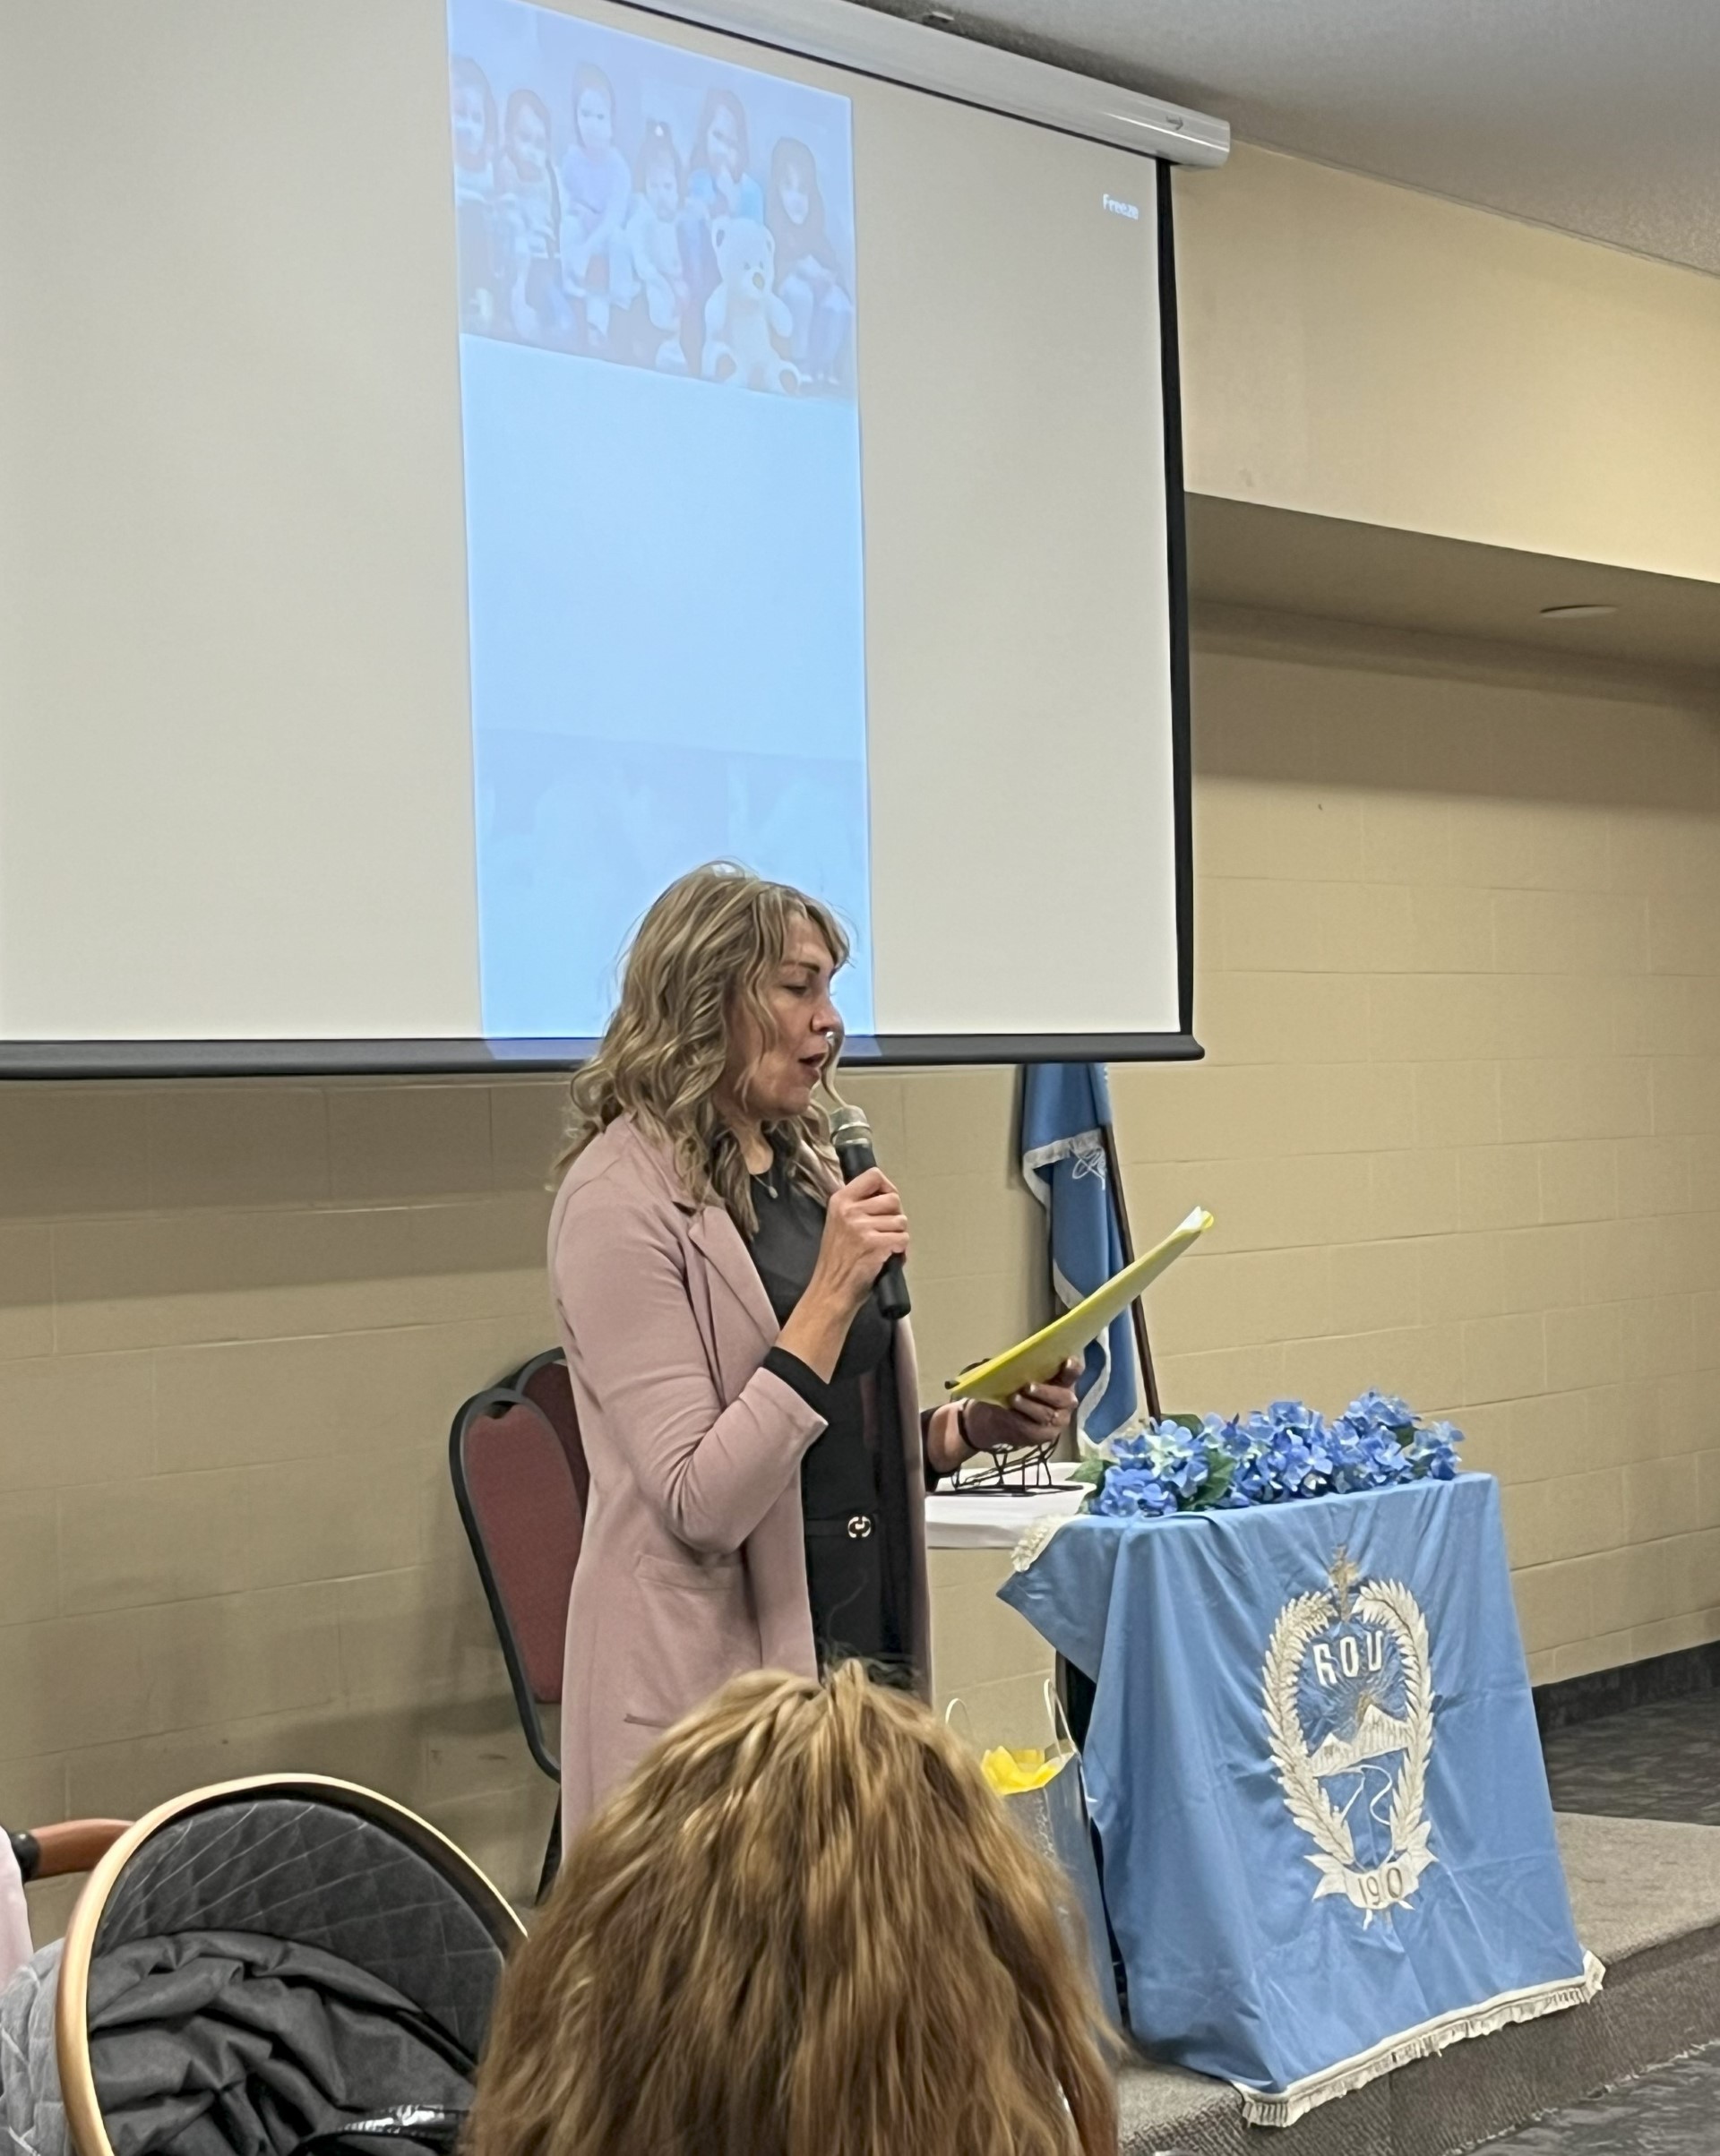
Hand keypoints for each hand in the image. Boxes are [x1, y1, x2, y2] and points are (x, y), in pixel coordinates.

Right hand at [778, 1169, 909, 1382]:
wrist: (831, 1290)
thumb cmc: (838, 1261)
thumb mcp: (839, 1223)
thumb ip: (858, 1207)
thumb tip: (889, 1196)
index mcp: (840, 1200)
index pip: (874, 1176)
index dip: (887, 1188)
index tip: (886, 1203)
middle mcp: (850, 1210)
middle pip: (893, 1199)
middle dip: (895, 1217)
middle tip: (885, 1233)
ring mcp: (862, 1227)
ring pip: (901, 1222)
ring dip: (898, 1237)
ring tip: (883, 1249)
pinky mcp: (875, 1244)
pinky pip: (903, 1239)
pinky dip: (901, 1252)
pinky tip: (887, 1259)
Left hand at [963, 1358, 1080, 1454]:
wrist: (1000, 1416)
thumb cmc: (1015, 1388)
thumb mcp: (1021, 1374)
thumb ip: (1027, 1366)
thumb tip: (1019, 1358)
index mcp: (1064, 1381)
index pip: (1074, 1373)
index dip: (1073, 1367)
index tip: (1067, 1361)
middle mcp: (1067, 1401)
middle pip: (1064, 1397)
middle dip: (1045, 1392)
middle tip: (1028, 1386)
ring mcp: (1059, 1420)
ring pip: (1049, 1414)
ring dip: (1030, 1406)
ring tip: (1013, 1398)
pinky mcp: (1047, 1435)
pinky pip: (1037, 1429)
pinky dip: (1023, 1420)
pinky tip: (1012, 1414)